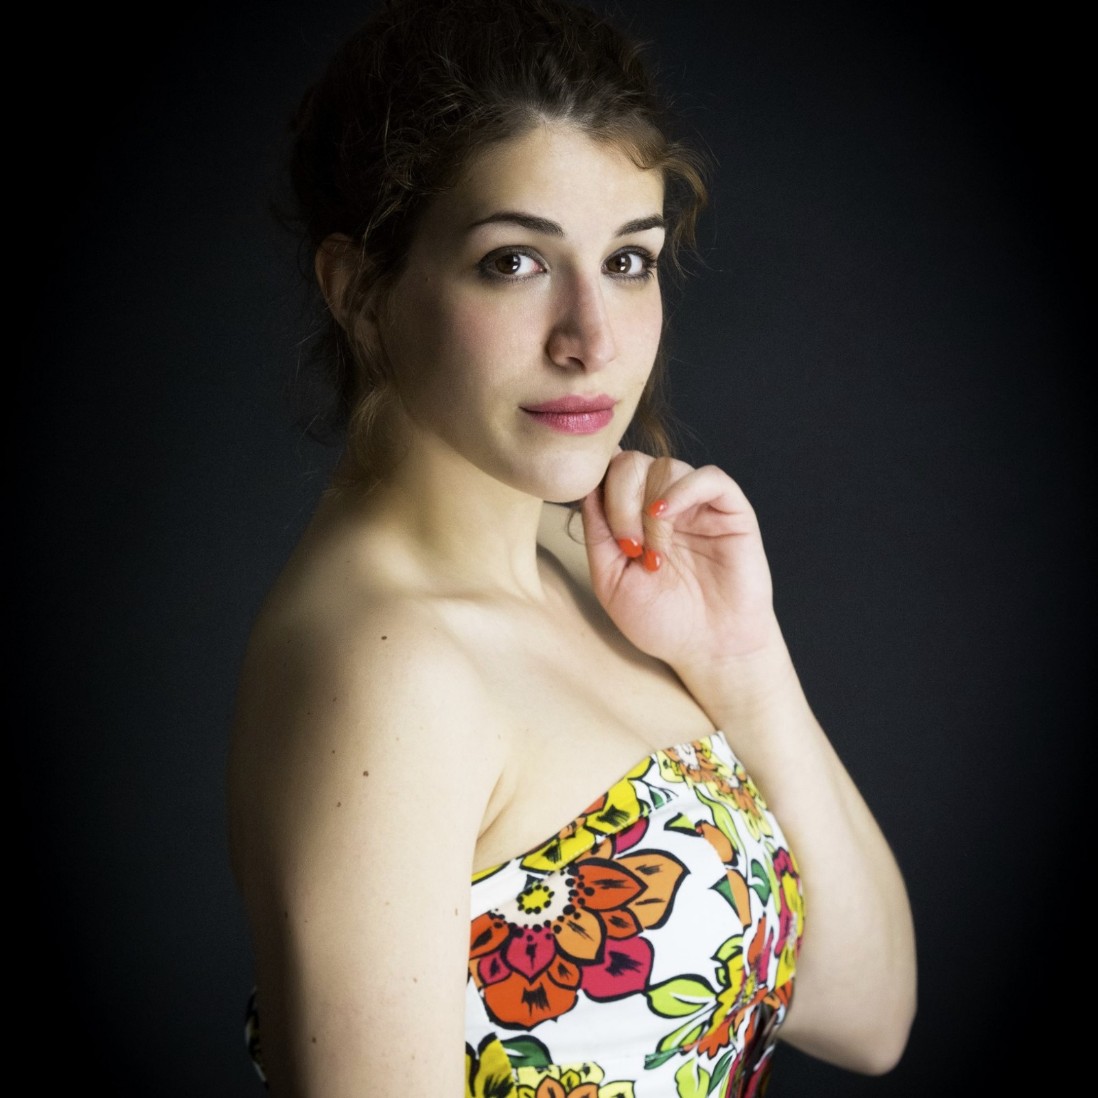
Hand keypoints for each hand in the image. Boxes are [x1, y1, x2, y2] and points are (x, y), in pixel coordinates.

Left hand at [580, 451, 779, 675]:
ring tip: (654, 554)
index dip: (600, 492)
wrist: (707, 651)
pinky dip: (684, 489)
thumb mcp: (610, 580)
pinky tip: (666, 517)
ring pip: (666, 468)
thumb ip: (597, 533)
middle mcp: (665, 504)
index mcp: (634, 516)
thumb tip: (586, 486)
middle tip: (629, 549)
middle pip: (633, 463)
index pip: (610, 473)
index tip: (607, 538)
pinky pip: (710, 477)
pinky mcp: (732, 512)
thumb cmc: (660, 621)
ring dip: (650, 509)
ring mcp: (698, 506)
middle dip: (621, 502)